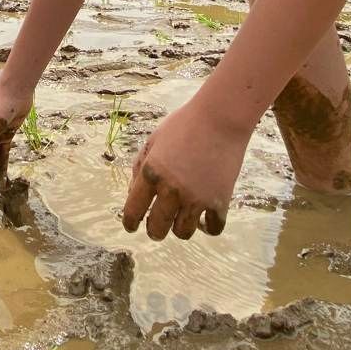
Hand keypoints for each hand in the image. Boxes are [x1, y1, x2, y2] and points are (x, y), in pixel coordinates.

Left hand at [122, 96, 249, 240]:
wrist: (221, 117)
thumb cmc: (185, 124)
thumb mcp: (154, 140)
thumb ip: (140, 166)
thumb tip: (132, 193)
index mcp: (152, 173)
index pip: (133, 210)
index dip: (129, 222)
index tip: (131, 227)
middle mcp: (171, 190)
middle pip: (158, 228)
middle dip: (154, 232)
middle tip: (156, 229)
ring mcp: (196, 198)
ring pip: (184, 233)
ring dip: (179, 229)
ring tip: (181, 221)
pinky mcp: (220, 201)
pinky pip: (213, 229)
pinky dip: (208, 228)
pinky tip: (204, 220)